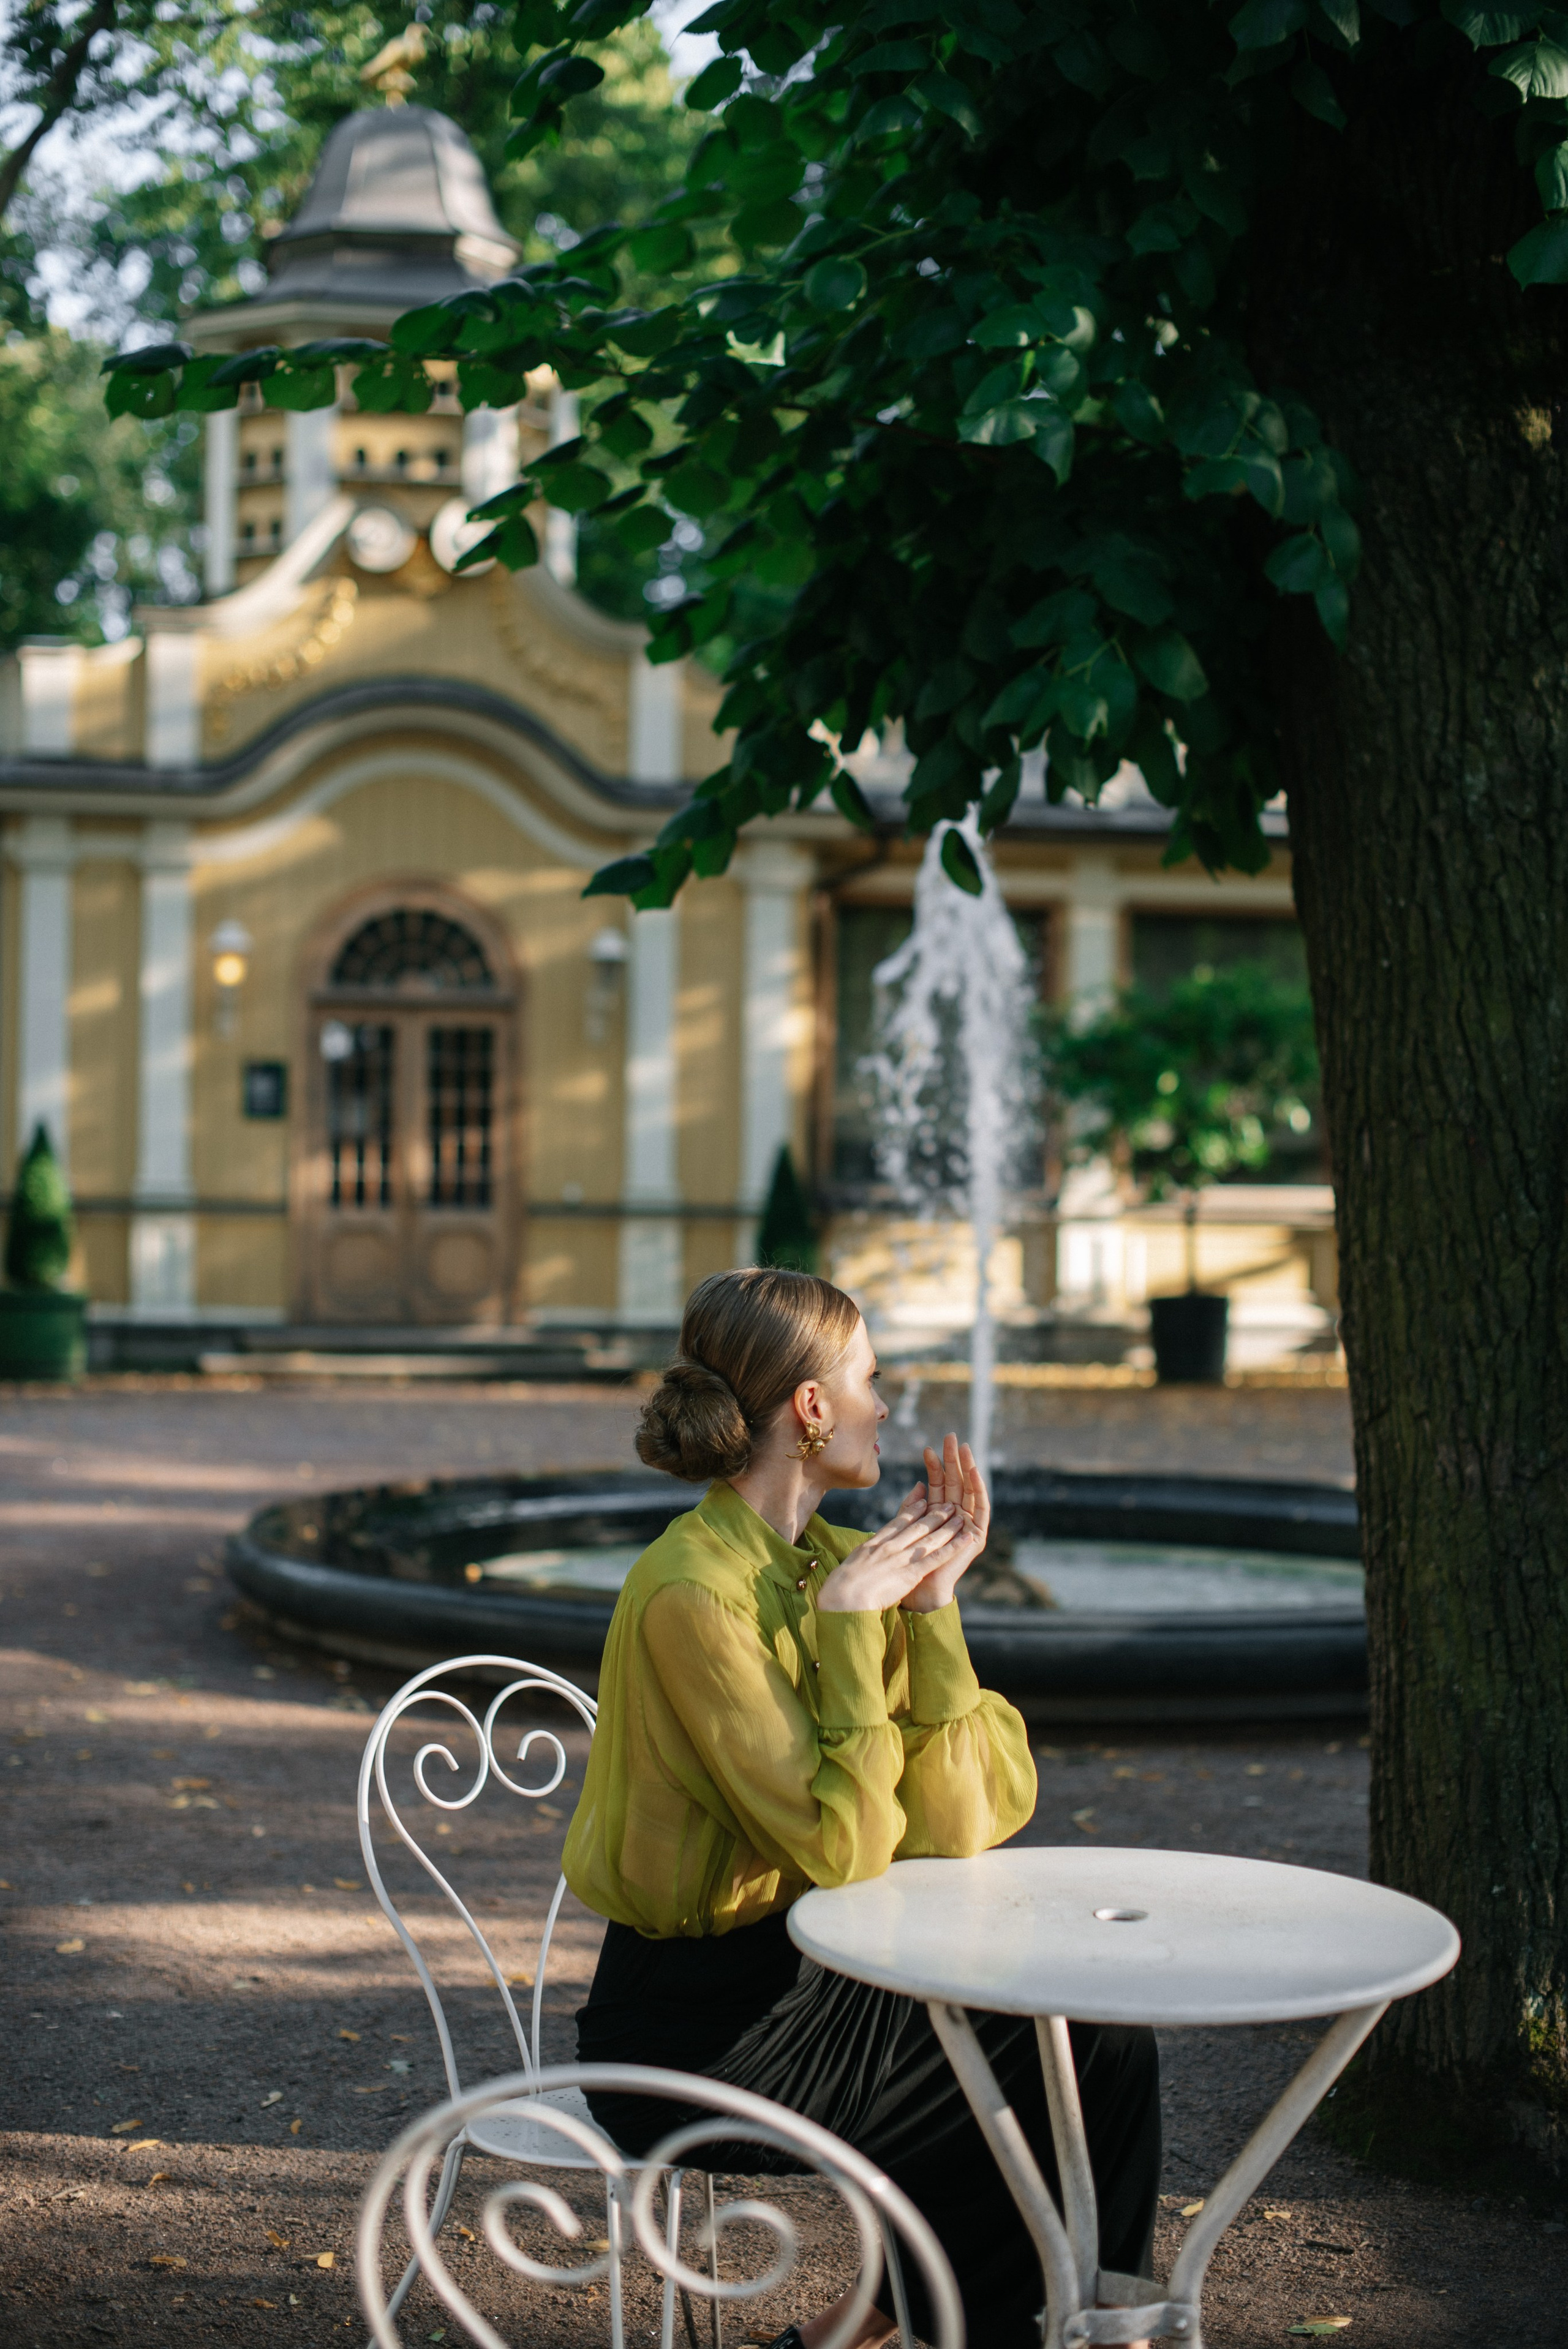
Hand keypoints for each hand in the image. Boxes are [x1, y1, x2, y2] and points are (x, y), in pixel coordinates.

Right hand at [816, 1476, 964, 1612]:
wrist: (844, 1597)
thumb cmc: (840, 1589)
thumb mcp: (849, 1566)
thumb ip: (861, 1559)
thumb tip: (862, 1557)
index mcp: (874, 1545)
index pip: (897, 1524)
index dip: (912, 1511)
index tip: (923, 1501)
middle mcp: (890, 1547)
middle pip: (917, 1527)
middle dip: (934, 1515)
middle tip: (948, 1504)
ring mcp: (901, 1558)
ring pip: (929, 1538)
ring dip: (947, 1526)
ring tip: (960, 1515)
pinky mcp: (911, 1573)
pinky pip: (936, 1558)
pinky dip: (953, 1547)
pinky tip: (965, 1539)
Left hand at [900, 1436, 988, 1613]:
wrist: (919, 1592)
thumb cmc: (909, 1564)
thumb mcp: (907, 1529)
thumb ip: (911, 1508)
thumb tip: (919, 1484)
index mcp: (937, 1515)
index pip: (938, 1485)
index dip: (934, 1467)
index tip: (927, 1448)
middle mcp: (955, 1518)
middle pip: (955, 1483)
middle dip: (953, 1460)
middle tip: (950, 1437)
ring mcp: (967, 1525)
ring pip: (969, 1490)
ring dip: (968, 1468)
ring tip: (964, 1448)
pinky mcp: (977, 1535)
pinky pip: (981, 1507)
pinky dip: (978, 1488)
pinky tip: (974, 1472)